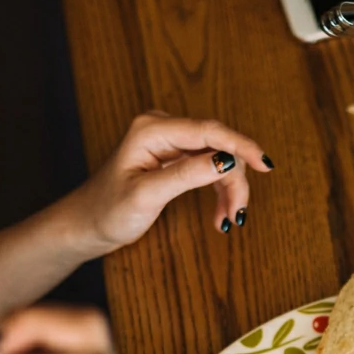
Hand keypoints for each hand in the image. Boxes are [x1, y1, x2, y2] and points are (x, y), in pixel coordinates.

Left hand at [68, 112, 272, 251]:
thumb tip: (227, 160)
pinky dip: (218, 191)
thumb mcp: (147, 196)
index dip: (241, 147)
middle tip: (238, 216)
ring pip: (217, 160)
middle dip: (234, 180)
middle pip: (218, 147)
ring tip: (229, 220)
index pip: (209, 131)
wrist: (87, 224)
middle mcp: (163, 128)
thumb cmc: (107, 210)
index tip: (266, 165)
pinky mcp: (174, 157)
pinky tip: (220, 215)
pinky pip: (208, 168)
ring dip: (228, 190)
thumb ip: (186, 175)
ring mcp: (169, 142)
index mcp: (152, 129)